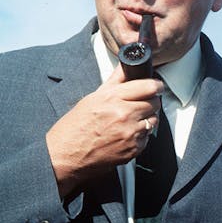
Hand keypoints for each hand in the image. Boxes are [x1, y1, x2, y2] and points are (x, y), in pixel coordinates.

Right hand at [46, 64, 162, 195]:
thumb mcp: (92, 98)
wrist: (65, 155)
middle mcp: (124, 114)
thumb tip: (126, 67)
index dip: (155, 85)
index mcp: (113, 98)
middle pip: (154, 103)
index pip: (148, 87)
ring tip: (132, 120)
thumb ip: (114, 81)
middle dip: (151, 101)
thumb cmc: (75, 127)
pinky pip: (147, 137)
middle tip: (142, 103)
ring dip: (147, 118)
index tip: (156, 86)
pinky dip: (141, 135)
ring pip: (153, 120)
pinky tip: (126, 134)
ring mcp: (130, 133)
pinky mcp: (134, 149)